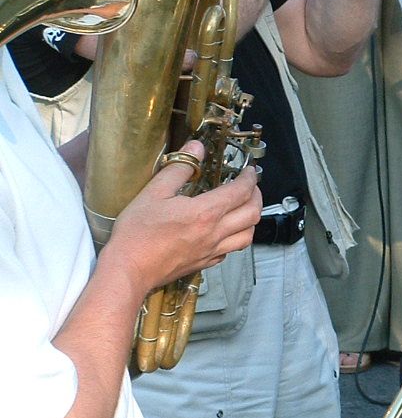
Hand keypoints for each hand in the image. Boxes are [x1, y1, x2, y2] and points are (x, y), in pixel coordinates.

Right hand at [105, 141, 261, 294]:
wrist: (128, 269)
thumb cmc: (137, 232)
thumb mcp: (154, 192)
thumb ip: (179, 168)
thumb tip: (196, 148)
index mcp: (206, 213)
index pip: (241, 191)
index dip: (250, 178)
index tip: (249, 171)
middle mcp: (215, 233)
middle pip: (253, 214)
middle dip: (256, 197)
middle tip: (250, 187)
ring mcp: (212, 251)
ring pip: (248, 235)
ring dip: (251, 220)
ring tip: (243, 208)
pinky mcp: (205, 263)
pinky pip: (231, 251)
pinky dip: (235, 238)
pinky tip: (225, 232)